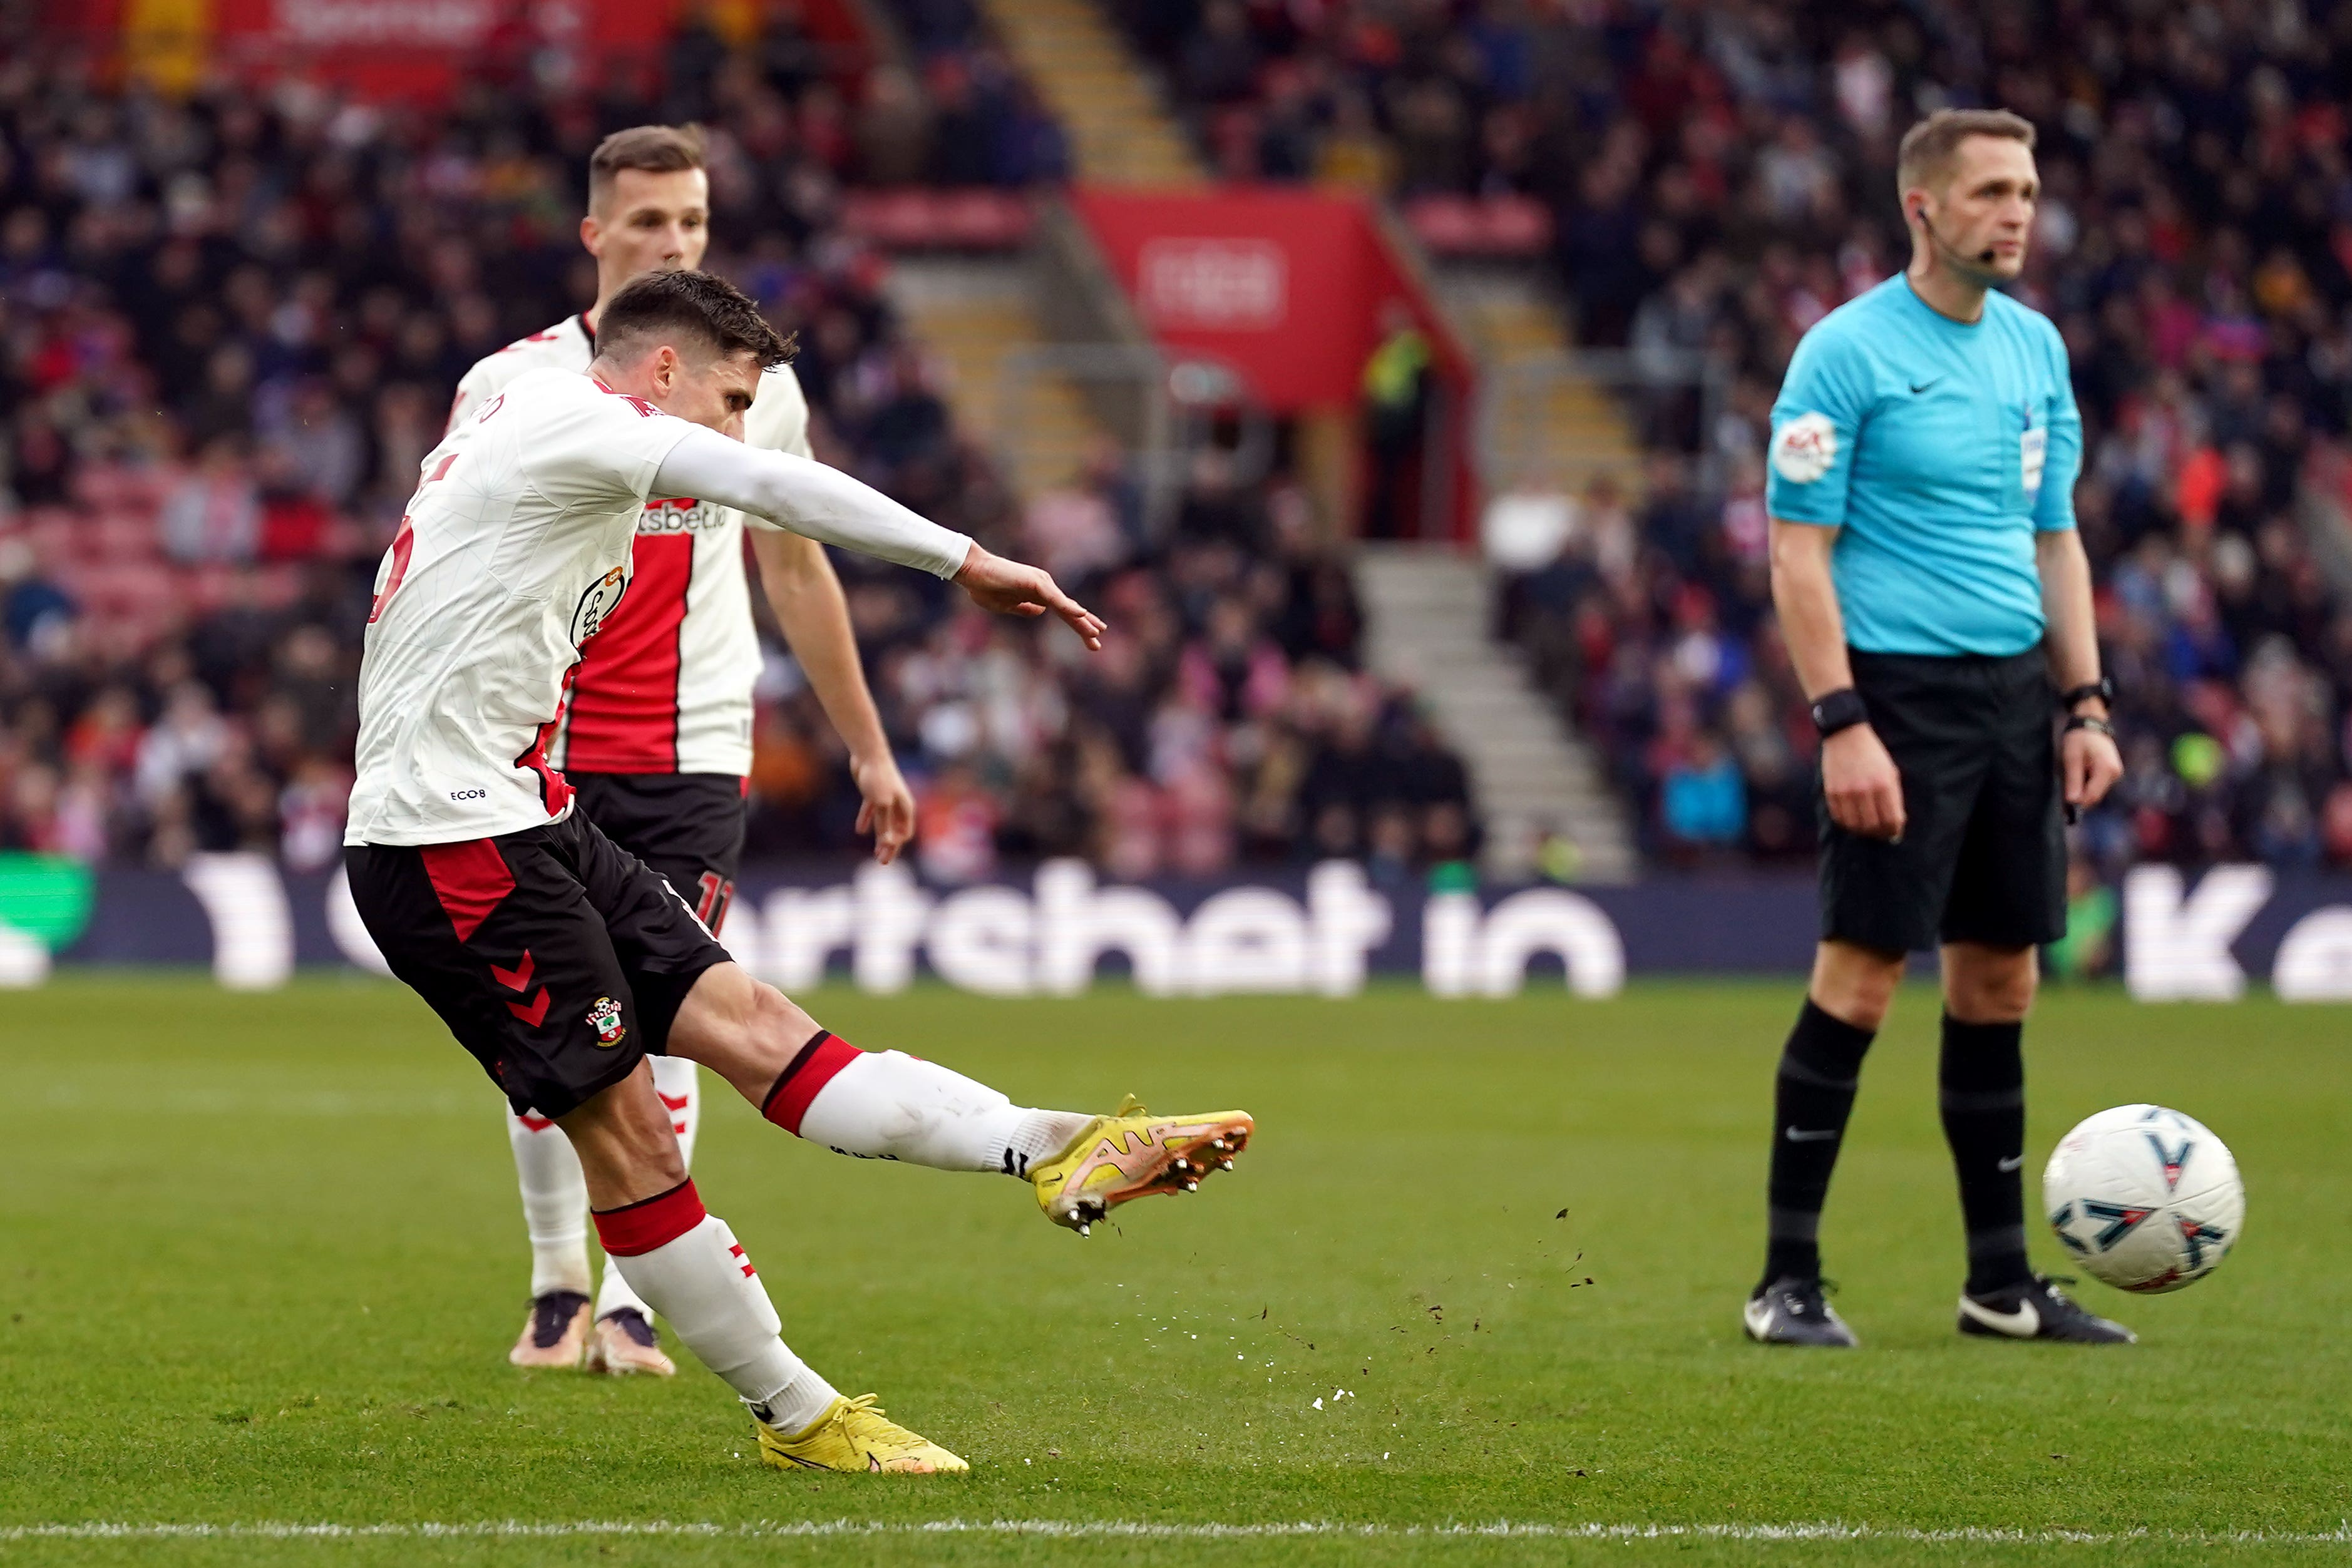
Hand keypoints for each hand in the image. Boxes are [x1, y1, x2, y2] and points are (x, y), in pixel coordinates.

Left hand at [851, 751, 916, 865]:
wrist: (868, 754)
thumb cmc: (879, 778)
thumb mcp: (882, 805)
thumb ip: (884, 825)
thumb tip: (888, 844)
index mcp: (905, 807)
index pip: (904, 833)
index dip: (895, 846)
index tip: (884, 856)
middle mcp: (898, 805)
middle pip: (895, 831)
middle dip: (889, 846)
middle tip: (882, 862)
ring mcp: (886, 799)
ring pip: (884, 823)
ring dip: (880, 837)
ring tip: (875, 852)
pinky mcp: (873, 794)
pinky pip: (872, 811)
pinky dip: (867, 820)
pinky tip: (860, 830)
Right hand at [953, 544, 1104, 649]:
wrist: (971, 571)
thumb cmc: (984, 586)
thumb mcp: (1006, 605)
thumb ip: (1024, 608)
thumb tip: (1040, 611)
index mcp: (1038, 593)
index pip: (1063, 610)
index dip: (1078, 623)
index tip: (1093, 635)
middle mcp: (1044, 586)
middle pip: (1069, 609)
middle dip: (1084, 626)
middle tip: (1098, 642)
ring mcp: (1041, 583)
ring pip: (1066, 606)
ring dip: (1081, 622)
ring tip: (1096, 634)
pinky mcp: (1035, 582)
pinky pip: (1055, 598)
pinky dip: (1068, 607)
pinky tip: (1081, 615)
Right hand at [1822, 724, 1905, 840]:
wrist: (1847, 735)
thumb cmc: (1873, 755)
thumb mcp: (1890, 772)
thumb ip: (1894, 798)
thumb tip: (1896, 824)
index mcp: (1884, 784)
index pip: (1891, 820)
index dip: (1895, 831)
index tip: (1895, 832)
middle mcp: (1865, 790)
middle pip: (1873, 826)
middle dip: (1880, 833)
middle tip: (1882, 833)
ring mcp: (1846, 792)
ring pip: (1855, 826)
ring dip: (1863, 831)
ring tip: (1868, 827)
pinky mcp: (1831, 792)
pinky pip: (1839, 818)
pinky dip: (1847, 823)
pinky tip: (1853, 820)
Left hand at [2061, 720, 2122, 814]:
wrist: (2091, 723)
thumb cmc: (2079, 738)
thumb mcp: (2071, 758)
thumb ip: (2073, 780)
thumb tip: (2072, 801)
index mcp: (2107, 770)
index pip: (2091, 796)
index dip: (2077, 802)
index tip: (2062, 801)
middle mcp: (2115, 774)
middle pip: (2094, 796)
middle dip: (2079, 795)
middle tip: (2063, 786)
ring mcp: (2115, 774)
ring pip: (2095, 792)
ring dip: (2081, 789)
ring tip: (2071, 774)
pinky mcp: (2111, 773)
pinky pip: (2097, 785)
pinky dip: (2086, 784)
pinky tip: (2078, 773)